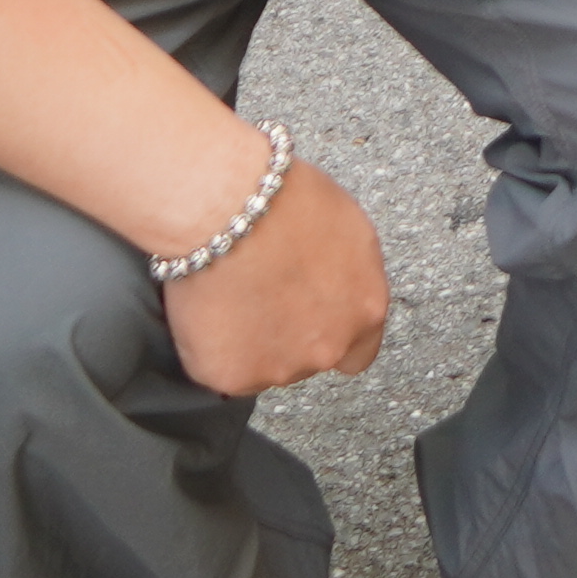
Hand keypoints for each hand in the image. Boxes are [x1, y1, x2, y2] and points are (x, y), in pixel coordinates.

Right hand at [155, 140, 390, 399]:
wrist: (228, 209)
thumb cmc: (286, 202)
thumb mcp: (349, 232)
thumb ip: (349, 278)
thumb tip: (336, 287)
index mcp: (367, 310)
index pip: (357, 352)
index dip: (329, 333)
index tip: (309, 316)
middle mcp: (329, 348)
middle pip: (308, 359)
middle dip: (288, 335)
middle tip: (262, 294)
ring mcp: (279, 367)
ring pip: (262, 366)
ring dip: (249, 342)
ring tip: (232, 294)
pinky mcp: (231, 375)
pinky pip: (218, 368)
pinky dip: (210, 346)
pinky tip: (209, 307)